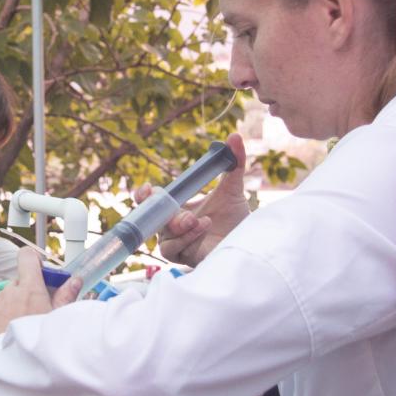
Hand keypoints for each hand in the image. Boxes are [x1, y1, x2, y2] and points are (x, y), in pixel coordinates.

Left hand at [0, 247, 81, 369]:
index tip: (37, 273)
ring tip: (10, 339)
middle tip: (28, 320)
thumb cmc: (37, 351)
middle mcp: (7, 293)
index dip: (32, 263)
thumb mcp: (57, 323)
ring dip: (4, 316)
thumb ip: (65, 298)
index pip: (28, 258)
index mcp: (30, 290)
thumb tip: (74, 280)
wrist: (8, 374)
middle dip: (21, 299)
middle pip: (14, 288)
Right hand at [135, 133, 249, 266]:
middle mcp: (173, 228)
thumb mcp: (233, 188)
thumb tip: (234, 136)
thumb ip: (233, 163)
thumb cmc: (237, 218)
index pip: (152, 202)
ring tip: (199, 219)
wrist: (251, 242)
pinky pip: (174, 250)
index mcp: (177, 209)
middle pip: (152, 220)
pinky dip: (186, 237)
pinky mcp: (185, 259)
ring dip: (178, 226)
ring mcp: (178, 245)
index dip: (144, 196)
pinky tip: (203, 226)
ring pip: (163, 237)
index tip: (148, 188)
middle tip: (170, 202)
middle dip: (160, 211)